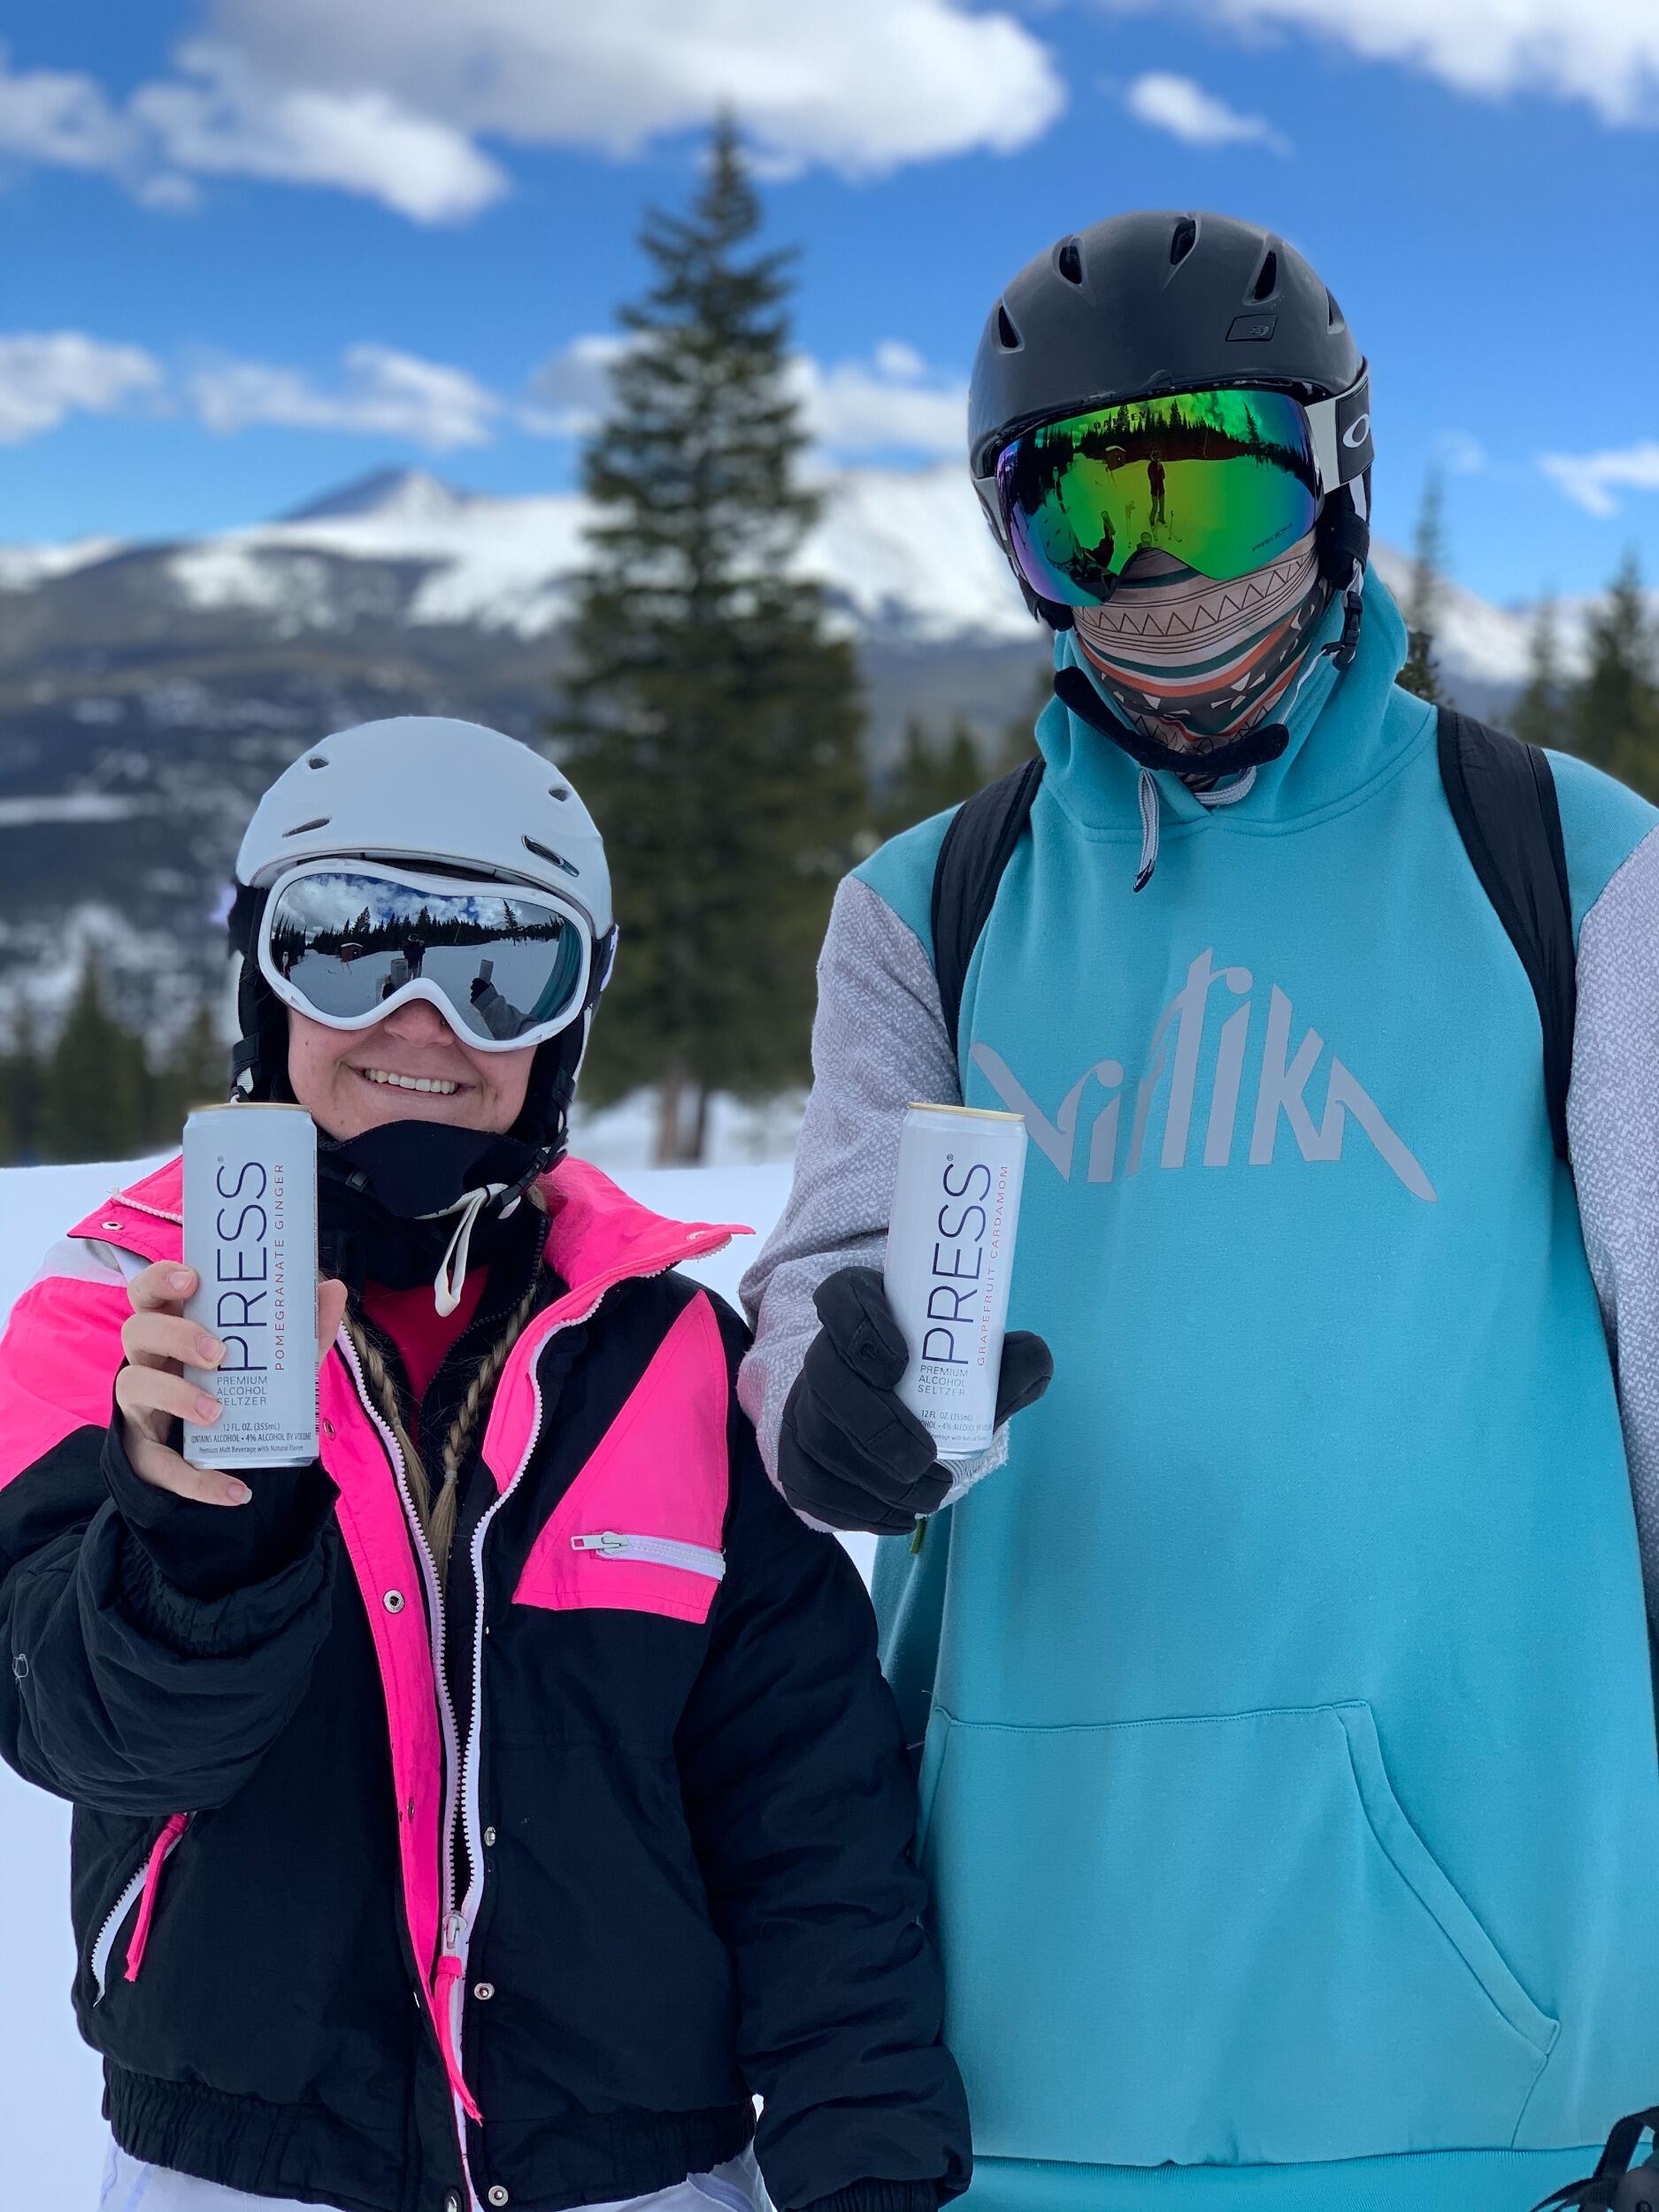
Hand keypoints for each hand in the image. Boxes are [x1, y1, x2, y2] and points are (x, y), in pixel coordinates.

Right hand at [114, 1263, 347, 1507]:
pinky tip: (237, 1491)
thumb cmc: (235, 1386)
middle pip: (138, 1331)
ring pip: (135, 1387)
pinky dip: (198, 1481)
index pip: (149, 1291)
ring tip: (217, 1411)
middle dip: (176, 1335)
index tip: (192, 1279)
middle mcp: (149, 1360)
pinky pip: (160, 1467)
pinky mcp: (143, 1454)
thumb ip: (301, 1328)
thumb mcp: (272, 1359)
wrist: (216, 1456)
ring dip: (176, 1396)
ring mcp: (140, 1406)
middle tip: (218, 1353)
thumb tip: (333, 1288)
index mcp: (173, 1326)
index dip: (161, 1278)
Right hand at [776, 1266, 1052, 1535]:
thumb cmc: (935, 1384)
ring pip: (817, 1438)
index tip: (899, 1364)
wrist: (888, 1424)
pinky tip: (897, 1516)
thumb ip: (1006, 1361)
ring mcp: (802, 1407)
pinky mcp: (794, 1458)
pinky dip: (854, 1509)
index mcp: (861, 1311)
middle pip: (826, 1378)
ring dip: (873, 1477)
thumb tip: (1035, 1356)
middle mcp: (822, 1354)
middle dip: (875, 1425)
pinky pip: (809, 1485)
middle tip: (924, 1458)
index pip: (842, 1298)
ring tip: (928, 1494)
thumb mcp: (972, 1366)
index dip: (860, 1327)